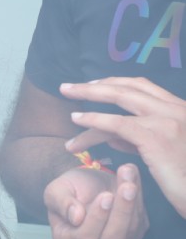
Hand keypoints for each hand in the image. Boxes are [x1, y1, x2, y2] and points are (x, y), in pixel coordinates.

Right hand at [43, 164, 147, 238]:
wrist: (86, 187)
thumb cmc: (68, 190)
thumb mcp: (56, 191)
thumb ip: (62, 203)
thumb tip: (76, 217)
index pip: (84, 238)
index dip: (97, 218)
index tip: (106, 196)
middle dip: (121, 211)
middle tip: (127, 186)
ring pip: (129, 232)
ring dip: (133, 203)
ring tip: (130, 178)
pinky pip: (139, 225)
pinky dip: (139, 203)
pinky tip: (134, 182)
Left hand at [61, 77, 185, 216]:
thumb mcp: (167, 155)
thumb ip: (143, 141)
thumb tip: (114, 136)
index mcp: (182, 110)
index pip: (144, 87)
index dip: (115, 83)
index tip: (92, 86)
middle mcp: (177, 109)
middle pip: (129, 86)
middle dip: (96, 84)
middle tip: (69, 87)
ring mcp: (168, 120)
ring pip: (120, 98)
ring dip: (88, 95)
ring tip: (65, 96)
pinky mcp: (156, 137)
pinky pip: (117, 123)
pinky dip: (94, 118)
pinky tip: (77, 119)